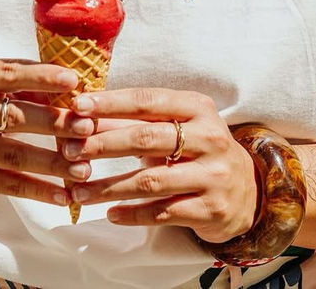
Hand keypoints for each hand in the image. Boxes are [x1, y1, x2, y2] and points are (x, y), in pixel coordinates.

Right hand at [0, 59, 95, 205]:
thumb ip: (26, 82)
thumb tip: (75, 89)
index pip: (7, 74)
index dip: (41, 77)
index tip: (74, 81)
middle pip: (12, 116)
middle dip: (53, 122)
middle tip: (87, 127)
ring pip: (13, 154)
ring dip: (53, 162)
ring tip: (84, 167)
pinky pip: (9, 185)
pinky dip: (39, 190)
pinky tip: (65, 195)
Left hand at [63, 88, 258, 241]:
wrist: (247, 190)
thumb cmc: (197, 149)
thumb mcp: (175, 126)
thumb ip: (135, 121)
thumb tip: (83, 115)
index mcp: (197, 107)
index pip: (147, 101)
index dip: (110, 103)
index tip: (77, 106)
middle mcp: (209, 137)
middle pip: (146, 138)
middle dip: (102, 144)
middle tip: (67, 150)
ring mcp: (213, 175)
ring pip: (151, 180)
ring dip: (109, 187)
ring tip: (78, 191)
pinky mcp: (212, 209)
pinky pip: (164, 213)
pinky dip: (133, 214)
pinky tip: (110, 214)